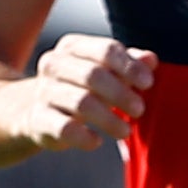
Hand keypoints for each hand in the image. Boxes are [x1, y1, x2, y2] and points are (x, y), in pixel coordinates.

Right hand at [11, 34, 154, 151]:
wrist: (37, 112)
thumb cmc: (83, 87)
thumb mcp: (106, 71)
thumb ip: (129, 64)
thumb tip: (151, 60)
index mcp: (73, 47)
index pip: (106, 50)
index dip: (130, 67)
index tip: (148, 83)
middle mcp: (54, 64)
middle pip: (93, 75)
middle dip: (121, 93)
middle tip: (139, 110)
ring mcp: (44, 91)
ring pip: (81, 103)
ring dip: (109, 119)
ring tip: (125, 131)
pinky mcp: (38, 119)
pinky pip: (64, 128)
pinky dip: (84, 137)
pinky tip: (96, 141)